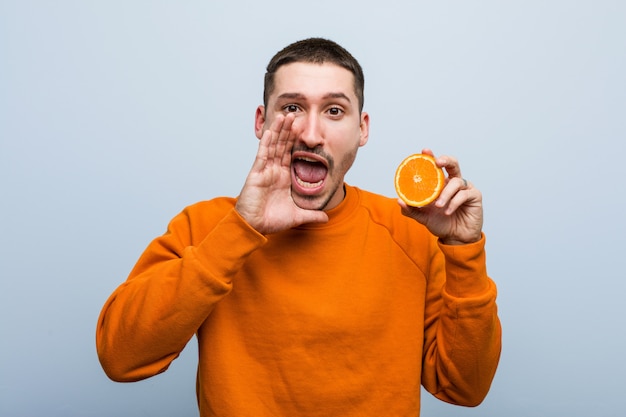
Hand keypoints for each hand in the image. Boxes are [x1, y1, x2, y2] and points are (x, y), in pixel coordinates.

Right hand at [235, 113, 327, 233]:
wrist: (254, 227)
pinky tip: (272, 130)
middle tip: (295, 114)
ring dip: (279, 130)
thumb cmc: (271, 221)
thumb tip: (326, 217)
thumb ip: (312, 214)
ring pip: (273, 146)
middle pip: (283, 146)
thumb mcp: (297, 216)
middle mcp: (275, 171)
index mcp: (284, 178)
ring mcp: (265, 170)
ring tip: (285, 115)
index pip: (292, 155)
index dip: (297, 141)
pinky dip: (267, 142)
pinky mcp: (257, 173)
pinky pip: (263, 155)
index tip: (304, 129)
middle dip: (289, 130)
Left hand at [398, 149, 482, 244]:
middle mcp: (454, 182)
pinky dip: (454, 202)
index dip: (431, 156)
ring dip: (446, 193)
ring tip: (439, 206)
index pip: (437, 166)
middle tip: (437, 163)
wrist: (455, 238)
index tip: (425, 150)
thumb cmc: (440, 224)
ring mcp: (466, 188)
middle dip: (445, 160)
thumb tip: (399, 200)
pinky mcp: (475, 196)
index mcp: (441, 183)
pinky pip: (464, 194)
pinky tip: (448, 211)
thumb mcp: (422, 217)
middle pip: (453, 164)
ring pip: (457, 181)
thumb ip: (411, 209)